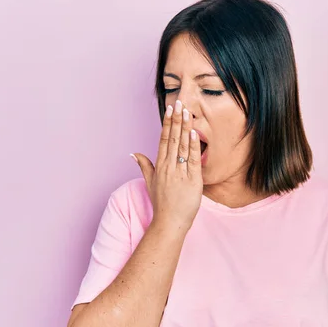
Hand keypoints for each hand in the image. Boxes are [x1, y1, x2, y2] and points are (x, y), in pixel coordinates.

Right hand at [131, 100, 202, 230]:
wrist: (169, 223)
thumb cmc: (162, 204)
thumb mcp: (150, 183)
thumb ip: (144, 166)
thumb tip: (133, 153)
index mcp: (160, 166)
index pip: (163, 140)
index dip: (167, 124)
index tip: (169, 110)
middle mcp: (168, 167)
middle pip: (172, 139)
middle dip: (176, 120)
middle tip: (179, 103)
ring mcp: (179, 173)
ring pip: (182, 146)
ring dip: (185, 128)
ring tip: (187, 112)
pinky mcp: (192, 180)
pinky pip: (192, 160)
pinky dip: (193, 146)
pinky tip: (194, 133)